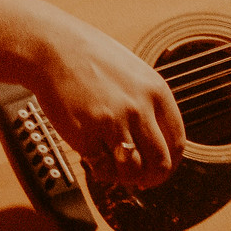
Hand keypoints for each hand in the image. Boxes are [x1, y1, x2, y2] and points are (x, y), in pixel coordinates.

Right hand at [25, 7, 187, 189]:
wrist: (52, 49)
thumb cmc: (89, 57)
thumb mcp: (133, 72)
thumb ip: (148, 103)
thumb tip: (157, 140)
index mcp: (156, 91)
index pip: (178, 141)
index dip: (171, 163)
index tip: (162, 169)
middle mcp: (139, 108)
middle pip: (160, 163)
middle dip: (152, 179)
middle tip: (143, 181)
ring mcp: (113, 122)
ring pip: (132, 171)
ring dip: (125, 178)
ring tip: (115, 168)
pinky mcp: (86, 135)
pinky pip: (102, 170)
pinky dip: (101, 172)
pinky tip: (95, 160)